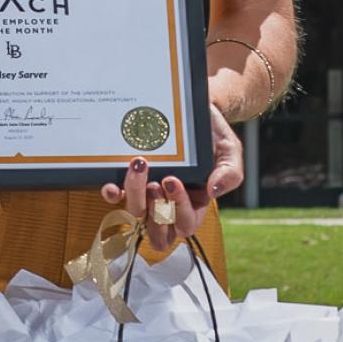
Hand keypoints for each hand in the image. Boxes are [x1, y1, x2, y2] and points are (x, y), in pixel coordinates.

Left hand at [99, 105, 244, 251]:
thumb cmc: (212, 134)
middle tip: (156, 182)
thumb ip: (230, 172)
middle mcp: (168, 205)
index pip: (186, 224)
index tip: (173, 180)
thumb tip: (214, 191)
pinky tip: (112, 183)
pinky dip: (112, 194)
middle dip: (155, 211)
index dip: (178, 209)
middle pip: (158, 232)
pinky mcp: (128, 181)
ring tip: (140, 168)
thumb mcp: (230, 150)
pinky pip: (115, 197)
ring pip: (136, 214)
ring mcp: (146, 194)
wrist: (192, 109)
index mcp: (194, 204)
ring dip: (135, 196)